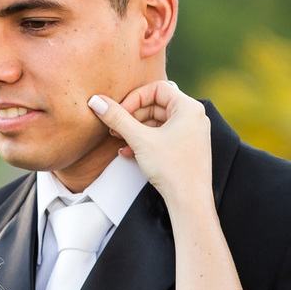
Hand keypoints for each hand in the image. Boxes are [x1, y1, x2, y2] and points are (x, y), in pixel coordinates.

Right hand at [87, 80, 211, 206]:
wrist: (189, 201)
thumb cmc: (173, 169)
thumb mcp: (140, 140)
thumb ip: (117, 118)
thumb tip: (97, 101)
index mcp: (188, 108)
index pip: (157, 89)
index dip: (134, 98)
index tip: (119, 112)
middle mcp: (193, 117)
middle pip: (156, 104)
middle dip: (132, 115)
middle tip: (115, 126)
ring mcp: (190, 133)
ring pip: (157, 122)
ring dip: (135, 129)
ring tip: (119, 139)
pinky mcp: (185, 148)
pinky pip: (162, 136)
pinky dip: (144, 140)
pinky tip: (128, 151)